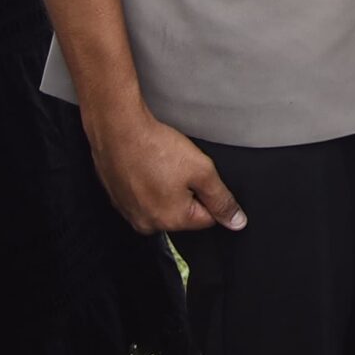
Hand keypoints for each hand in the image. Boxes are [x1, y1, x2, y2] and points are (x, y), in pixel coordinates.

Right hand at [82, 102, 246, 234]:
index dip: (210, 194)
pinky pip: (143, 197)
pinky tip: (148, 166)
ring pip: (163, 204)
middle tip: (179, 167)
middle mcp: (147, 224)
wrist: (118, 131)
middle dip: (188, 191)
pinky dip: (148, 184)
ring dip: (167, 188)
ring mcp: (130, 213)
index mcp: (171, 221)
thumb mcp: (202, 171)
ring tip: (161, 165)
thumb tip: (236, 222)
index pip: (207, 218)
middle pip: (183, 213)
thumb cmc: (156, 148)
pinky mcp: (118, 200)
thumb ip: (221, 199)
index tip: (199, 175)